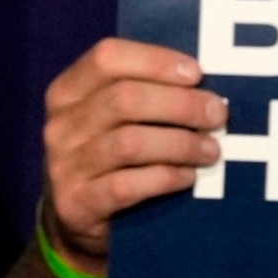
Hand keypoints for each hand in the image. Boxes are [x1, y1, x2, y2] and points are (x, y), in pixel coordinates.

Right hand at [36, 38, 224, 273]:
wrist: (78, 221)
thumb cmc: (110, 159)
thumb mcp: (115, 121)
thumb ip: (146, 95)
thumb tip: (205, 83)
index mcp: (68, 91)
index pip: (107, 57)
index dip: (156, 61)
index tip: (197, 73)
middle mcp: (60, 125)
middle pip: (125, 99)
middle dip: (181, 104)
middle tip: (218, 115)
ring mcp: (64, 166)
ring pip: (129, 143)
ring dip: (180, 144)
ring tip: (211, 150)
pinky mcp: (77, 204)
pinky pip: (126, 185)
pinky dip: (165, 178)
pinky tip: (188, 177)